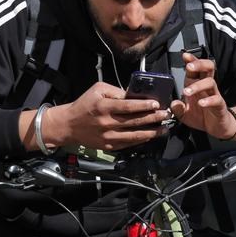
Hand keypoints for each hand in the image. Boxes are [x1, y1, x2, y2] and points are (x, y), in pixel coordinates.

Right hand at [44, 81, 167, 150]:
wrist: (69, 125)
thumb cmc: (84, 105)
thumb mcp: (97, 90)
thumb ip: (116, 91)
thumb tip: (134, 95)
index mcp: (104, 107)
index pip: (128, 106)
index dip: (144, 106)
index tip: (156, 104)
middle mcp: (107, 123)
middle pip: (135, 121)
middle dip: (153, 118)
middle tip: (165, 115)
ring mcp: (108, 137)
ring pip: (135, 135)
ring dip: (152, 132)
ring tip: (164, 128)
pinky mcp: (109, 146)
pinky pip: (129, 144)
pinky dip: (141, 140)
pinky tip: (150, 136)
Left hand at [170, 52, 235, 139]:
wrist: (216, 127)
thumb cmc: (201, 116)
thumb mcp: (184, 114)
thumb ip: (178, 109)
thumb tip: (173, 104)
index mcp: (196, 84)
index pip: (195, 68)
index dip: (191, 60)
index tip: (185, 55)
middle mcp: (206, 87)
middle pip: (208, 68)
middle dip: (199, 64)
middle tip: (190, 67)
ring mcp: (214, 95)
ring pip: (210, 82)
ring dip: (198, 85)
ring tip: (187, 92)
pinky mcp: (220, 105)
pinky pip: (216, 99)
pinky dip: (208, 100)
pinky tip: (201, 103)